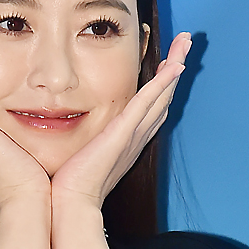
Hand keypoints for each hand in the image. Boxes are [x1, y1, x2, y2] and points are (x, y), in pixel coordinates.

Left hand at [50, 32, 190, 209]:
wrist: (70, 205)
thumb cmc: (68, 187)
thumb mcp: (77, 156)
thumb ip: (80, 141)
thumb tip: (62, 127)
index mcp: (125, 143)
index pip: (149, 109)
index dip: (161, 86)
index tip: (166, 64)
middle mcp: (135, 138)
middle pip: (162, 98)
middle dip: (175, 70)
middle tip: (185, 44)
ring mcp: (132, 135)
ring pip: (160, 95)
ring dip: (174, 67)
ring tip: (185, 43)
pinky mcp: (123, 134)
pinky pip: (148, 103)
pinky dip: (163, 83)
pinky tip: (174, 65)